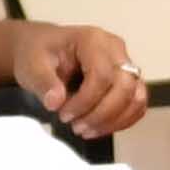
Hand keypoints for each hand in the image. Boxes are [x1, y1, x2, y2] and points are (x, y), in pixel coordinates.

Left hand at [14, 20, 152, 138]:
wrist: (42, 48)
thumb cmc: (38, 53)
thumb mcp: (32, 65)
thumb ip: (43, 82)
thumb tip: (55, 102)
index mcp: (92, 39)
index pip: (101, 75)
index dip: (85, 101)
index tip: (63, 114)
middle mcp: (114, 49)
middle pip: (125, 87)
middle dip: (101, 114)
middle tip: (76, 127)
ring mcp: (125, 64)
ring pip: (136, 97)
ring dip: (113, 120)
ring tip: (85, 130)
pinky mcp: (128, 80)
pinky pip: (136, 105)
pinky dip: (121, 121)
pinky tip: (97, 128)